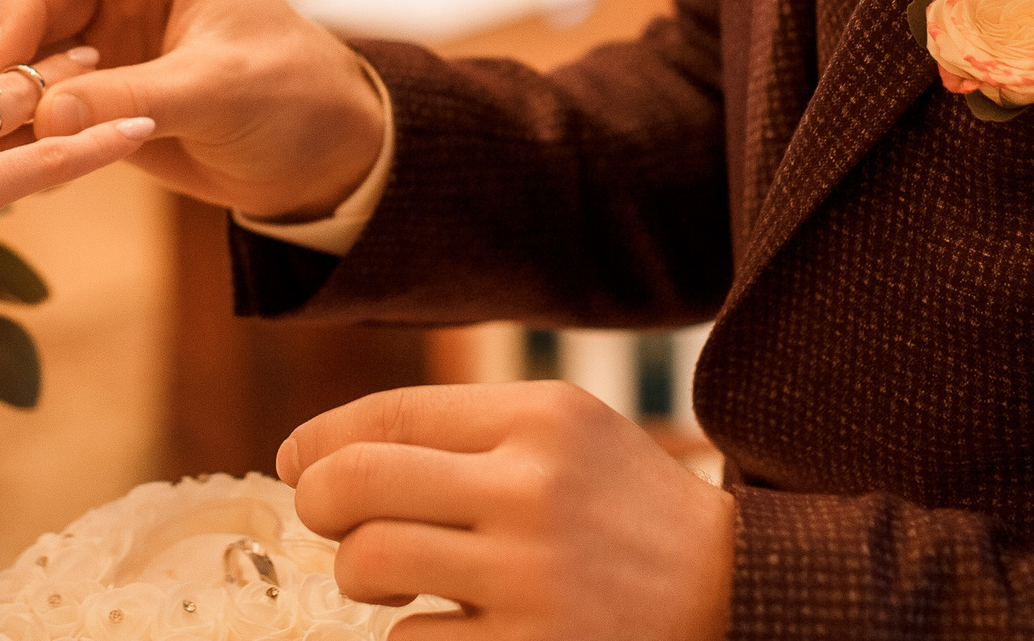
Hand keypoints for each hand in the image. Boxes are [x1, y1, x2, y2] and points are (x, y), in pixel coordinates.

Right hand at [0, 0, 382, 220]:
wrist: (323, 158)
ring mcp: (107, 36)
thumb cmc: (292, 98)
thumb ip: (133, 97)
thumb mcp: (218, 91)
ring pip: (29, 54)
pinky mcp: (101, 87)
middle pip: (33, 5)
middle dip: (6, 54)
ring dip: (11, 94)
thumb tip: (45, 112)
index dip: (22, 3)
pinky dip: (28, 126)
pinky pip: (45, 99)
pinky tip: (16, 158)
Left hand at [279, 382, 734, 640]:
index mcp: (538, 420)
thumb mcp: (566, 432)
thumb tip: (309, 455)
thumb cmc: (624, 510)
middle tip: (334, 524)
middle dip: (320, 503)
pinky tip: (452, 628)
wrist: (736, 596)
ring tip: (393, 580)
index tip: (297, 464)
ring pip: (370, 564)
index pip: (387, 414)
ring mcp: (533, 580)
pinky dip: (415, 639)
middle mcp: (532, 491)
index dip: (319, 440)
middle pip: (356, 483)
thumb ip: (459, 427)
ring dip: (361, 576)